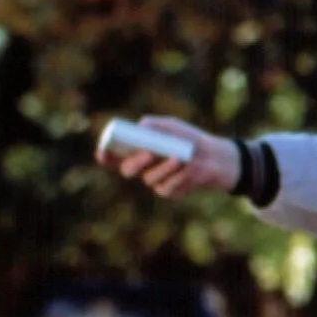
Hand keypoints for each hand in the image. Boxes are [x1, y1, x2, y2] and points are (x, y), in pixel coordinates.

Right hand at [110, 117, 240, 199]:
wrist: (213, 156)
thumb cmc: (188, 139)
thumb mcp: (172, 127)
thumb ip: (155, 125)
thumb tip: (141, 127)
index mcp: (137, 150)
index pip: (114, 155)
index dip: (105, 155)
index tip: (103, 151)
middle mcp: (142, 167)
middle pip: (127, 170)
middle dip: (136, 162)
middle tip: (149, 153)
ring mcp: (154, 180)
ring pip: (149, 179)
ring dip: (163, 168)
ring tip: (178, 157)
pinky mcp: (168, 191)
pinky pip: (167, 187)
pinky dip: (178, 177)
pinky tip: (188, 168)